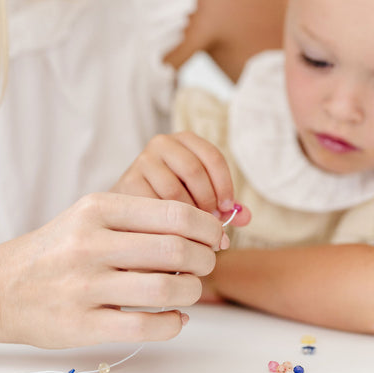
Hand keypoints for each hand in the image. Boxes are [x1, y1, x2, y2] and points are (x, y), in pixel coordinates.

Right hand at [0, 193, 227, 348]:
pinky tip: (175, 319)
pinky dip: (172, 324)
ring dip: (192, 293)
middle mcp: (90, 245)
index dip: (207, 228)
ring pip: (165, 290)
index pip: (174, 214)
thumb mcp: (87, 218)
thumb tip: (203, 233)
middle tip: (206, 266)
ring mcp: (84, 287)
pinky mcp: (81, 325)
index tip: (216, 238)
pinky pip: (146, 326)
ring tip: (190, 292)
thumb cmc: (54, 251)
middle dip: (205, 260)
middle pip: (176, 251)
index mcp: (97, 209)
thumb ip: (138, 221)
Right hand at [112, 132, 250, 226]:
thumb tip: (245, 216)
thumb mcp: (202, 196)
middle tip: (210, 223)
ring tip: (193, 229)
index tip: (226, 208)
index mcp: (185, 140)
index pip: (212, 156)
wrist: (130, 209)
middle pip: (194, 171)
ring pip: (174, 191)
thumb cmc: (173, 200)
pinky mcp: (127, 182)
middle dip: (207, 201)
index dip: (224, 185)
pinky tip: (171, 231)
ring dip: (188, 215)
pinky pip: (154, 206)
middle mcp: (162, 143)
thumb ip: (226, 206)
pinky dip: (168, 223)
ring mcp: (141, 161)